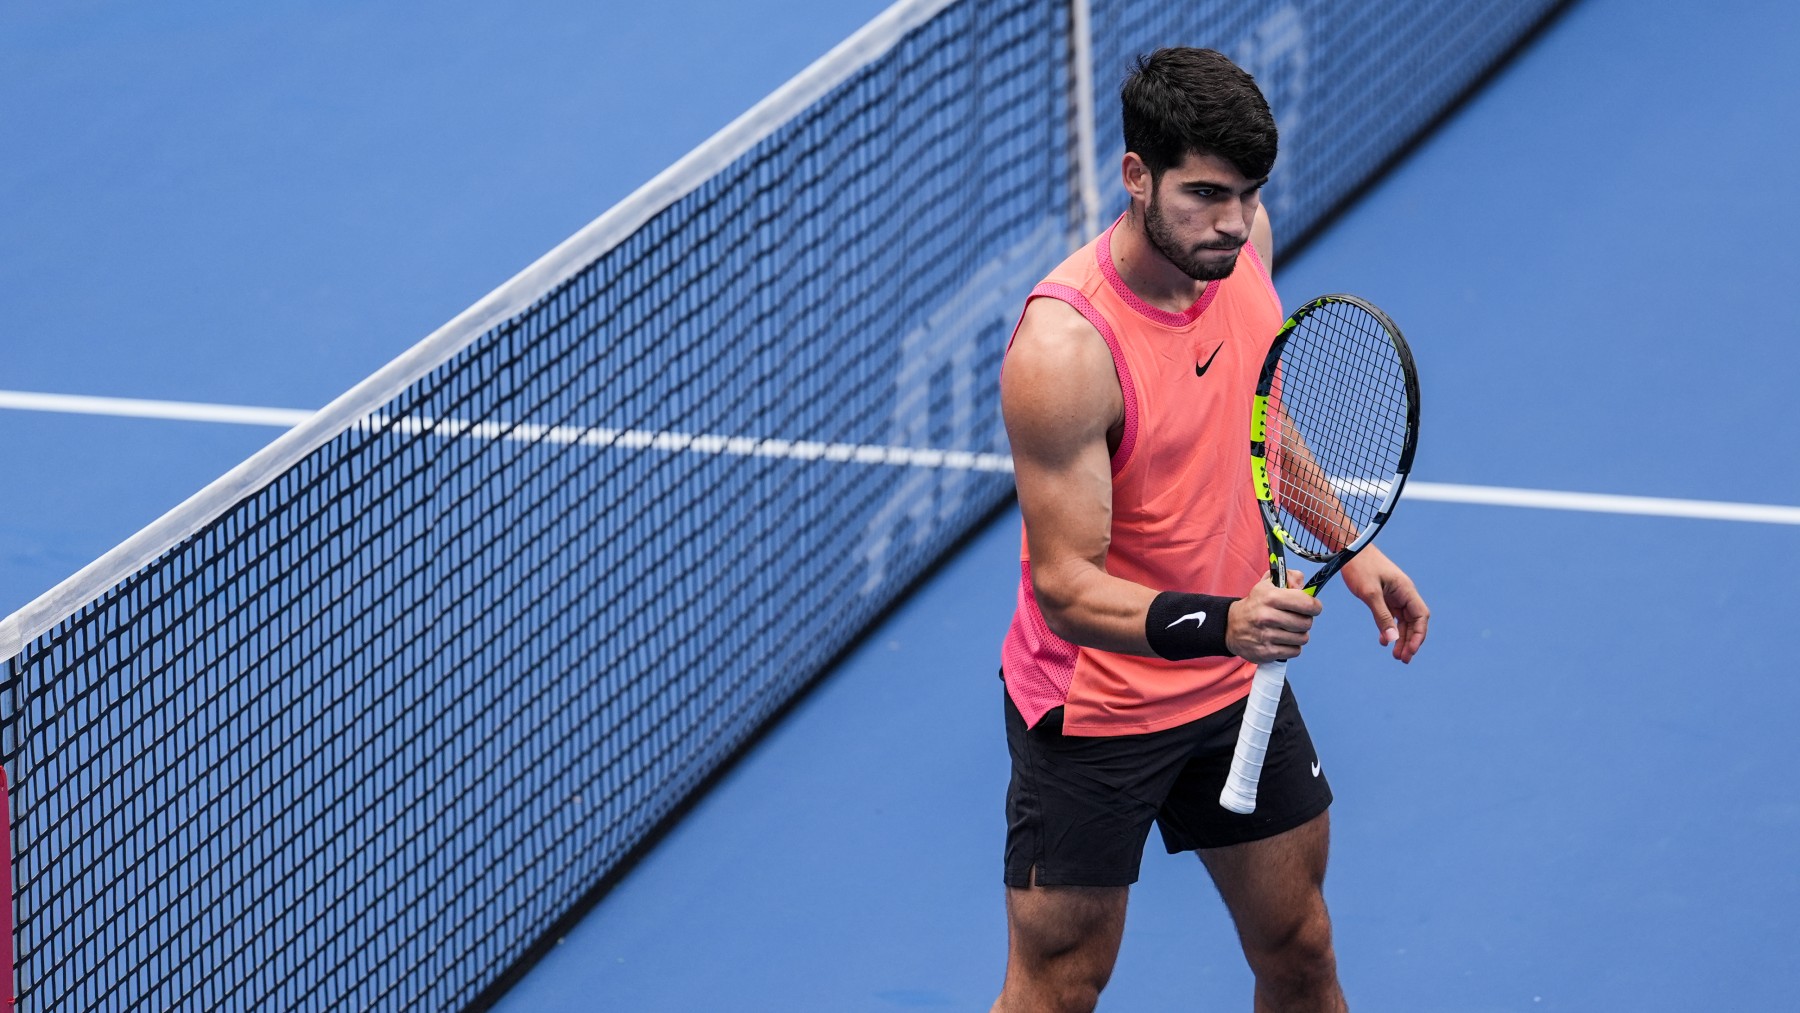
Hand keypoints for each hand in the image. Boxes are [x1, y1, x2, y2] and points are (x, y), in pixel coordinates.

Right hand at [1226, 571, 1323, 663]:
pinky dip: (1292, 646)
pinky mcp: (1267, 652)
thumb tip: (1306, 587)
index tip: (1313, 607)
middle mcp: (1267, 616)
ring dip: (1299, 634)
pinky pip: (1295, 651)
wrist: (1231, 626)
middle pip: (1306, 623)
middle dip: (1306, 620)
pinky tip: (1283, 640)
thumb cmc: (1255, 604)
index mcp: (1270, 597)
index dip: (1314, 606)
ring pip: (1303, 638)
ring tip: (1289, 630)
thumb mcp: (1268, 583)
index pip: (1306, 603)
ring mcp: (1266, 636)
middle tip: (1297, 618)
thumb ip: (1290, 577)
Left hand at [1340, 545, 1429, 662]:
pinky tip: (1383, 641)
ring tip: (1395, 655)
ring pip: (1402, 621)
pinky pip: (1391, 616)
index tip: (1410, 651)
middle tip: (1402, 659)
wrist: (1348, 549)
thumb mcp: (1370, 593)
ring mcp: (1394, 595)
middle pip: (1413, 621)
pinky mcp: (1384, 596)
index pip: (1421, 616)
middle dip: (1410, 641)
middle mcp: (1404, 593)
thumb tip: (1393, 639)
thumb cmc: (1360, 566)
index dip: (1418, 635)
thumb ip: (1382, 616)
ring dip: (1400, 637)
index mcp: (1406, 590)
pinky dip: (1389, 628)